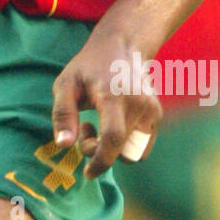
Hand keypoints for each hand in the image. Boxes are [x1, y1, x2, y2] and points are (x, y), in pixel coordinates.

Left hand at [51, 31, 161, 179]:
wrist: (122, 46)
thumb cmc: (89, 66)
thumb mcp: (66, 83)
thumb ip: (62, 113)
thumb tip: (63, 145)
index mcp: (114, 96)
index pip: (113, 138)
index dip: (101, 160)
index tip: (87, 173)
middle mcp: (139, 104)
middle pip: (121, 151)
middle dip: (99, 153)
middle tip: (85, 130)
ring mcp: (152, 110)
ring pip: (133, 153)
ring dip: (113, 151)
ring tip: (98, 126)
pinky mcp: (157, 116)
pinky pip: (142, 146)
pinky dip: (125, 146)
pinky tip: (112, 125)